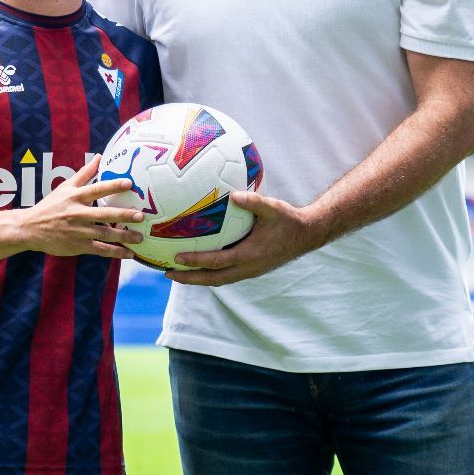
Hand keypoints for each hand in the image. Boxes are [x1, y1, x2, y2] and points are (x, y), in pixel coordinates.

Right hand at [20, 156, 145, 258]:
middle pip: (104, 214)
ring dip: (124, 237)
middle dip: (123, 215)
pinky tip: (129, 253)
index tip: (129, 183)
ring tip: (140, 237)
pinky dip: (115, 252)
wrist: (30, 228)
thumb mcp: (65, 187)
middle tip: (140, 216)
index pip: (96, 189)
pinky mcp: (78, 246)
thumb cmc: (51, 206)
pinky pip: (101, 249)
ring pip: (105, 234)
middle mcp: (78, 213)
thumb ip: (85, 173)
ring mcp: (79, 231)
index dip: (113, 185)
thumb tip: (100, 156)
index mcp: (75, 197)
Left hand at [167, 190, 324, 285]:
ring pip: (218, 280)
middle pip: (212, 279)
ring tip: (176, 273)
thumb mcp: (273, 208)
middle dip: (189, 279)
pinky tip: (198, 265)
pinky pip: (226, 275)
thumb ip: (254, 201)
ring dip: (197, 279)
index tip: (176, 259)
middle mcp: (248, 268)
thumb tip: (234, 194)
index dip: (196, 262)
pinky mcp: (251, 269)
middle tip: (166, 274)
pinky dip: (209, 273)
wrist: (307, 235)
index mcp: (250, 255)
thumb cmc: (289, 219)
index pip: (217, 262)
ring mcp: (250, 271)